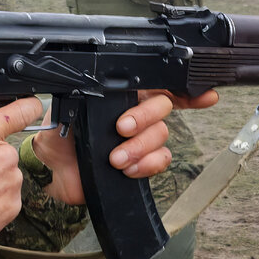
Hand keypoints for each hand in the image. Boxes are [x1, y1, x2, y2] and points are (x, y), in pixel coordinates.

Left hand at [32, 92, 199, 204]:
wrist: (55, 173)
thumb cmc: (59, 138)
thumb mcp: (65, 110)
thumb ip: (82, 97)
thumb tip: (93, 86)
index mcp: (119, 97)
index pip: (156, 85)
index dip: (183, 88)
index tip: (203, 95)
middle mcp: (136, 115)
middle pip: (161, 107)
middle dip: (144, 118)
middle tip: (122, 128)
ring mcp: (141, 140)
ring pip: (161, 135)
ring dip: (139, 147)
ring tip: (116, 157)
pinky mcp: (142, 164)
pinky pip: (160, 160)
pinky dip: (146, 165)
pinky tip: (128, 169)